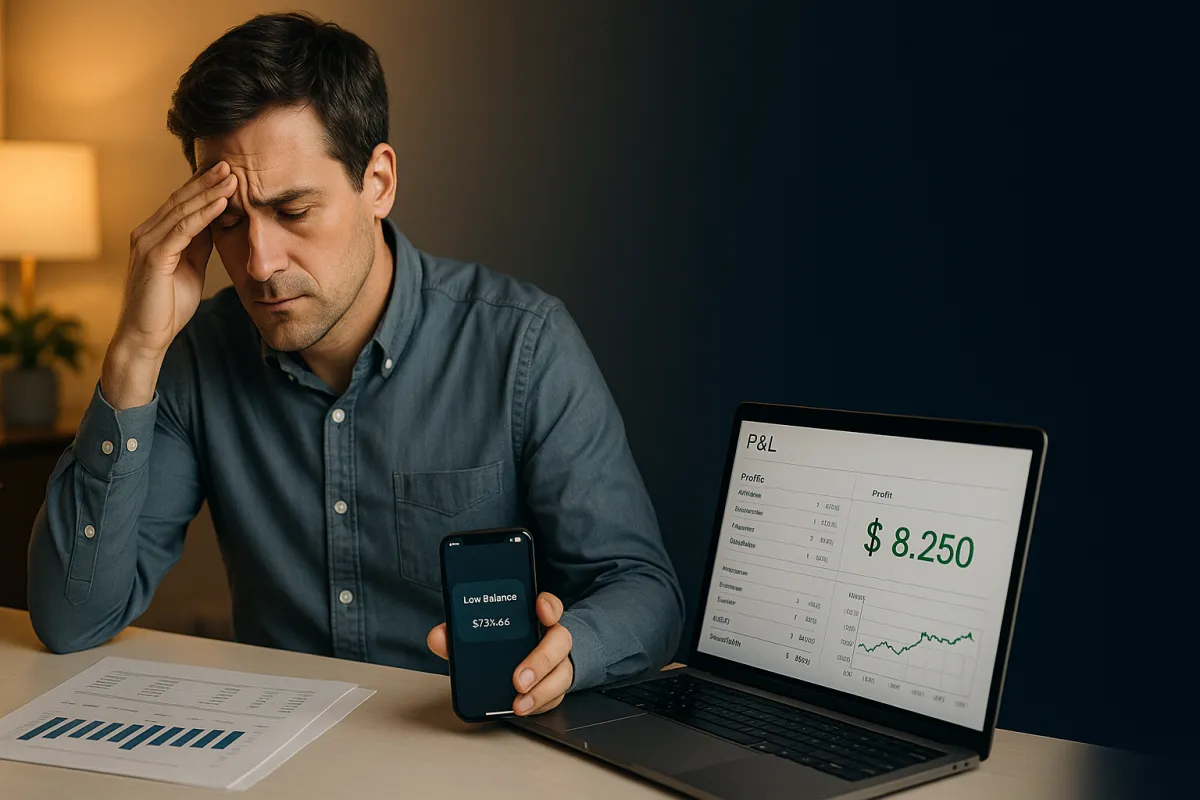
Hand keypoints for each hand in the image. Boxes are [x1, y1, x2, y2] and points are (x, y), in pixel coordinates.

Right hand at [102, 162, 237, 407]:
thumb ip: (198, 245)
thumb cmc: (168, 306)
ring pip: (183, 210)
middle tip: (233, 163)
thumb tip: (217, 223)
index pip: (182, 203)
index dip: (204, 186)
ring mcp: (147, 243)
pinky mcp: (154, 256)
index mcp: (155, 235)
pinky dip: (204, 214)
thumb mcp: (190, 268)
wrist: (147, 336)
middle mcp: (146, 233)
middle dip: (208, 181)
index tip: (229, 172)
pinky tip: (222, 202)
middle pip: (182, 199)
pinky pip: (183, 229)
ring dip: (210, 192)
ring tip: (233, 176)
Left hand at [426, 591, 573, 715]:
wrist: (526, 663)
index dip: (548, 606)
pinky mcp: (556, 686)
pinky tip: (522, 708)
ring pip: (561, 673)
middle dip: (540, 660)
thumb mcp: (481, 636)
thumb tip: (438, 637)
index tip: (540, 610)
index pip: (549, 605)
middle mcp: (552, 638)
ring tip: (519, 703)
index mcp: (534, 618)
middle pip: (559, 642)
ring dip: (541, 690)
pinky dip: (538, 703)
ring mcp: (558, 663)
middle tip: (519, 679)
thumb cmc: (504, 644)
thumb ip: (458, 634)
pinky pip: (555, 696)